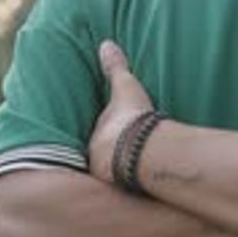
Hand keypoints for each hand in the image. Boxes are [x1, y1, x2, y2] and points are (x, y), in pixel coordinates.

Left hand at [89, 41, 152, 181]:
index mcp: (97, 135)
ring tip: (134, 175)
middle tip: (124, 155)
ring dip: (119, 174)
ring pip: (111, 174)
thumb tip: (106, 44)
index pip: (102, 133)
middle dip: (111, 155)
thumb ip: (115, 67)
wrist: (138, 148)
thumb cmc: (132, 116)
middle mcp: (96, 156)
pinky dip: (132, 187)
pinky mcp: (120, 191)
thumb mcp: (125, 87)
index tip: (119, 133)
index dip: (111, 132)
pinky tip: (141, 192)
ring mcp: (106, 175)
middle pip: (103, 155)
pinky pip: (125, 188)